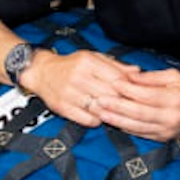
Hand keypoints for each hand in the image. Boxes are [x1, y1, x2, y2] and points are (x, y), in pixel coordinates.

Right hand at [24, 49, 143, 129]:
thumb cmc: (71, 65)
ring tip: (112, 111)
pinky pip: (88, 120)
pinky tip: (98, 115)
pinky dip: (97, 120)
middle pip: (110, 95)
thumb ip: (116, 66)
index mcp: (88, 61)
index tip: (132, 93)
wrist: (42, 72)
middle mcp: (78, 76)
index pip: (117, 79)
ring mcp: (69, 93)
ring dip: (109, 113)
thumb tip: (138, 72)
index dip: (128, 89)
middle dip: (121, 102)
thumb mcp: (94, 58)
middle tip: (126, 106)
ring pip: (100, 109)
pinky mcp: (62, 107)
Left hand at [88, 67, 179, 141]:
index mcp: (175, 98)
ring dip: (116, 119)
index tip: (113, 82)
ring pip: (136, 126)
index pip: (146, 95)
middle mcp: (170, 116)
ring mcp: (165, 130)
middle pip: (138, 112)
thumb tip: (128, 77)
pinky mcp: (161, 138)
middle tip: (100, 100)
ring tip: (100, 112)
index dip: (128, 89)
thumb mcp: (172, 77)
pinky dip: (124, 127)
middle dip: (117, 106)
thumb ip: (150, 77)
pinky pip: (139, 133)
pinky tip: (112, 121)